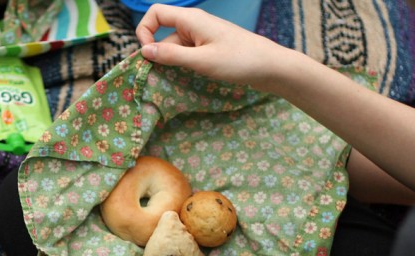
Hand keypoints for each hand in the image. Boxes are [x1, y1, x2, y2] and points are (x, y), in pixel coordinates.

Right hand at [135, 4, 290, 90]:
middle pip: (163, 35)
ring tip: (174, 83)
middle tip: (156, 78)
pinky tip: (186, 80)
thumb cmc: (239, 60)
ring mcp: (202, 37)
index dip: (144, 31)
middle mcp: (194, 25)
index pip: (155, 13)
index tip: (147, 55)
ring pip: (175, 48)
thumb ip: (171, 56)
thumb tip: (143, 51)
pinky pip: (187, 55)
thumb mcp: (201, 61)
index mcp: (191, 20)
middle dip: (157, 54)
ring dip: (170, 64)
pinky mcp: (209, 49)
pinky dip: (182, 67)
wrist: (270, 67)